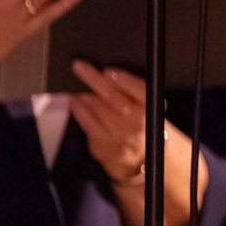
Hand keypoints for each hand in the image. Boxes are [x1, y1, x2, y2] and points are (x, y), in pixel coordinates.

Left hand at [67, 60, 164, 185]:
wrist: (139, 157)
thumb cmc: (140, 123)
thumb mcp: (146, 106)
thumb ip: (133, 90)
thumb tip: (107, 73)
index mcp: (151, 109)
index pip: (141, 92)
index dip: (125, 81)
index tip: (108, 71)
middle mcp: (137, 123)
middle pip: (114, 98)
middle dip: (95, 80)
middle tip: (79, 67)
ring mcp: (119, 135)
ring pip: (97, 109)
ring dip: (84, 94)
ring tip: (75, 85)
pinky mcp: (103, 145)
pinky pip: (87, 123)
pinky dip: (79, 110)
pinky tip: (75, 102)